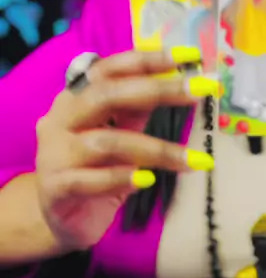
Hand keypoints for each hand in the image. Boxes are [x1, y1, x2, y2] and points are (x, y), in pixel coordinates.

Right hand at [36, 49, 216, 251]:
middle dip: (158, 90)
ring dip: (155, 149)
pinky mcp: (55, 188)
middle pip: (107, 95)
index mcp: (76, 97)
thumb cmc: (95, 170)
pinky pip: (89, 180)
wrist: (61, 221)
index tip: (191, 57)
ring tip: (191, 160)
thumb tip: (178, 81)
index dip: (150, 60)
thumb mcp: (119, 134)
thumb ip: (137, 109)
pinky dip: (121, 179)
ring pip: (107, 142)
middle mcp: (61, 118)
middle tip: (199, 92)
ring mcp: (54, 153)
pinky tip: (148, 180)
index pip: (112, 68)